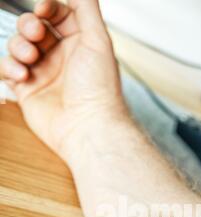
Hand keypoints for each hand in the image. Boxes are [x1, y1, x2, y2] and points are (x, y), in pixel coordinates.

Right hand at [0, 0, 128, 162]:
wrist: (88, 128)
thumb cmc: (98, 90)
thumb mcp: (98, 40)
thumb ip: (86, 9)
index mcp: (79, 44)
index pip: (56, 15)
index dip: (46, 8)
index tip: (43, 10)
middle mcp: (60, 58)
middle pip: (33, 28)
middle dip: (29, 26)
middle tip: (36, 35)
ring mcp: (43, 74)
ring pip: (18, 46)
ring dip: (19, 46)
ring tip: (30, 58)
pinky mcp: (27, 91)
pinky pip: (7, 70)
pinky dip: (9, 67)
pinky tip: (23, 75)